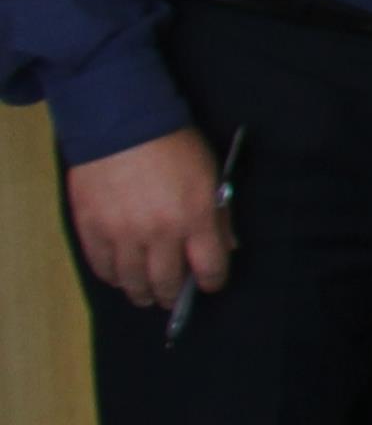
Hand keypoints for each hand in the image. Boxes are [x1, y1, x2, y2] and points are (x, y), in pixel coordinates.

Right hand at [66, 127, 232, 311]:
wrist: (120, 123)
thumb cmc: (173, 145)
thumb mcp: (211, 174)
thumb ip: (219, 215)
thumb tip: (226, 247)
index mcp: (195, 218)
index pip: (209, 267)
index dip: (211, 282)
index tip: (208, 285)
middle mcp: (159, 233)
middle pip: (167, 281)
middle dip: (173, 296)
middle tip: (172, 300)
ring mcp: (122, 233)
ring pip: (132, 281)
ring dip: (141, 293)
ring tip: (145, 296)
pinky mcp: (92, 228)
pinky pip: (102, 266)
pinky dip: (112, 277)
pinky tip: (119, 278)